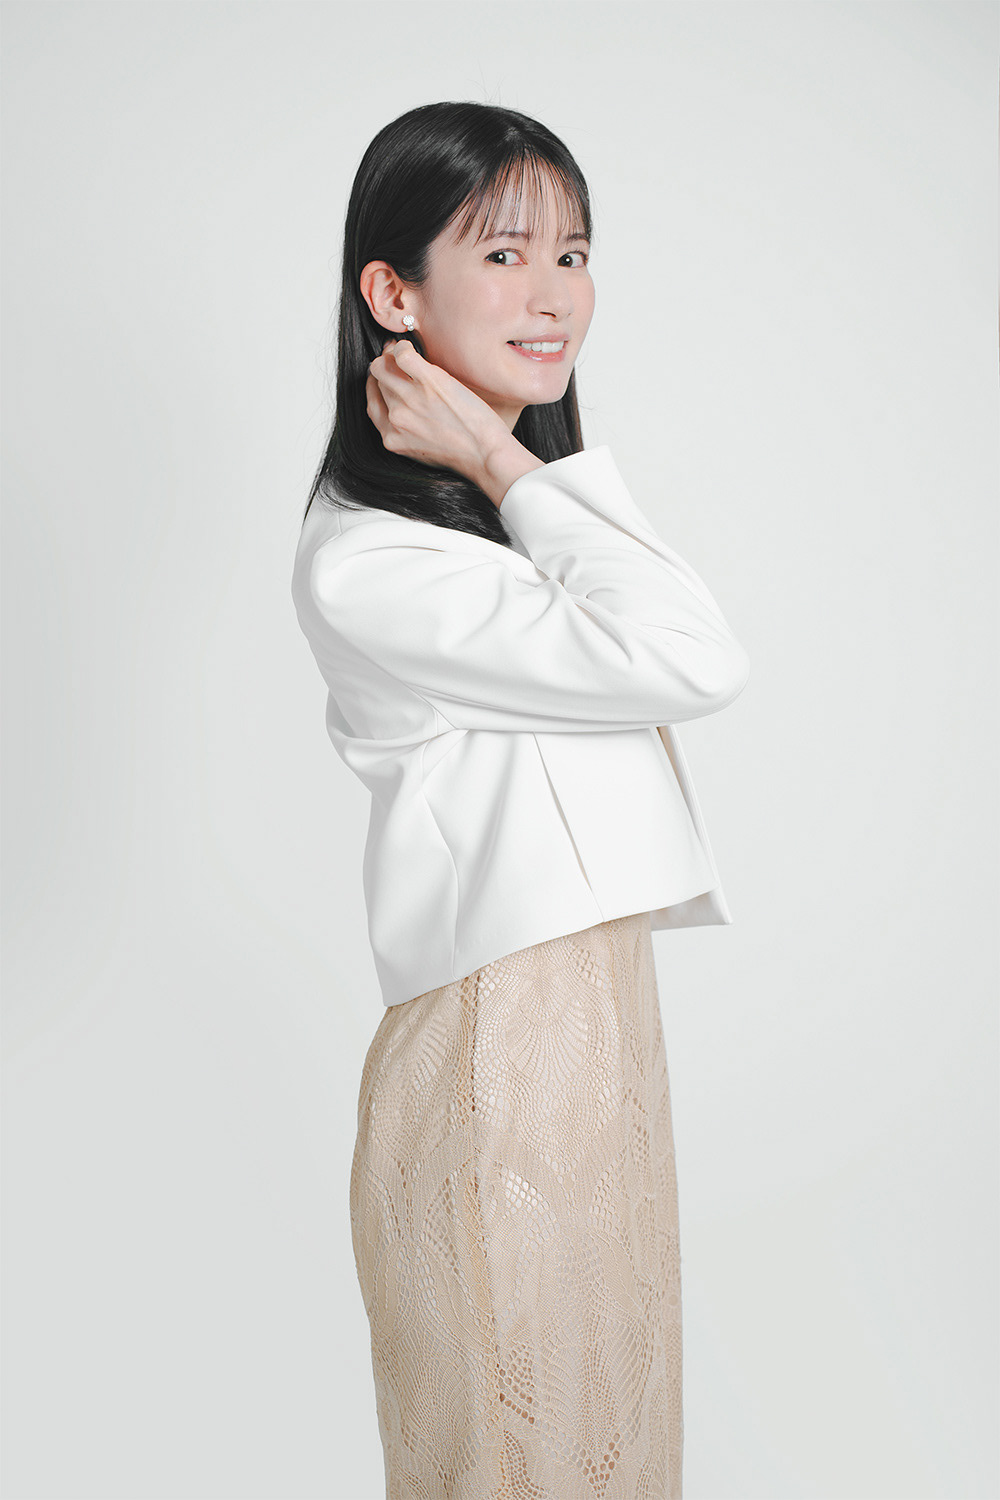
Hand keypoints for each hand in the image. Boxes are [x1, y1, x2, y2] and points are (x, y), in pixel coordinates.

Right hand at [365, 338, 513, 483]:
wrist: (486, 454)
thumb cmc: (463, 453)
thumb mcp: (423, 450)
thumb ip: (407, 431)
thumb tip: (406, 407)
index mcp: (392, 437)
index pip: (373, 402)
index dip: (377, 385)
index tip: (386, 376)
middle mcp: (395, 418)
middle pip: (379, 382)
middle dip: (385, 367)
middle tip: (395, 358)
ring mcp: (409, 400)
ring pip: (383, 365)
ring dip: (391, 355)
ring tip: (404, 352)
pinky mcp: (428, 382)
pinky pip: (402, 355)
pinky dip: (403, 347)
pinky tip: (410, 347)